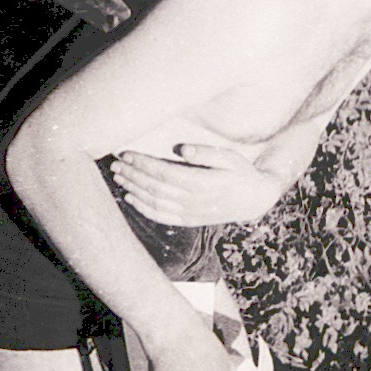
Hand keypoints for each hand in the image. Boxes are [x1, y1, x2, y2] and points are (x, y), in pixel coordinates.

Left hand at [110, 144, 285, 225]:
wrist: (254, 200)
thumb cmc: (240, 173)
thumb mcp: (230, 157)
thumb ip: (206, 153)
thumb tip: (182, 150)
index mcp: (203, 184)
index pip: (164, 173)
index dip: (143, 164)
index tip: (126, 153)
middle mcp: (194, 201)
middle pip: (154, 188)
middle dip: (132, 175)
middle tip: (115, 164)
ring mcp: (190, 213)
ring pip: (154, 202)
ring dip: (133, 190)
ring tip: (119, 177)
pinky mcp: (188, 220)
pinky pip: (161, 216)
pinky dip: (143, 209)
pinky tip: (130, 198)